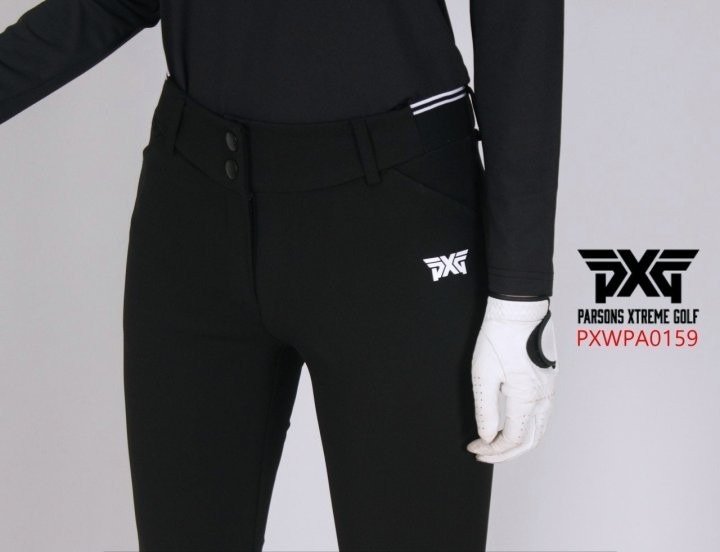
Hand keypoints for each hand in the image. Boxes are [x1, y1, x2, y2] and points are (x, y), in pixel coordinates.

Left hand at [467, 296, 557, 462]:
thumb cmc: (499, 337)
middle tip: (484, 453)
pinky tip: (510, 424)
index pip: (513, 439)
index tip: (474, 447)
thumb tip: (487, 436)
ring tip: (495, 443)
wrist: (518, 310)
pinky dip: (527, 427)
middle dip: (506, 453)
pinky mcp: (549, 381)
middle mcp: (544, 397)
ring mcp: (550, 389)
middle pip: (530, 441)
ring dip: (517, 441)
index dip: (493, 450)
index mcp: (527, 398)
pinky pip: (542, 414)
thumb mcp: (483, 376)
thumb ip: (486, 411)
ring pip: (539, 429)